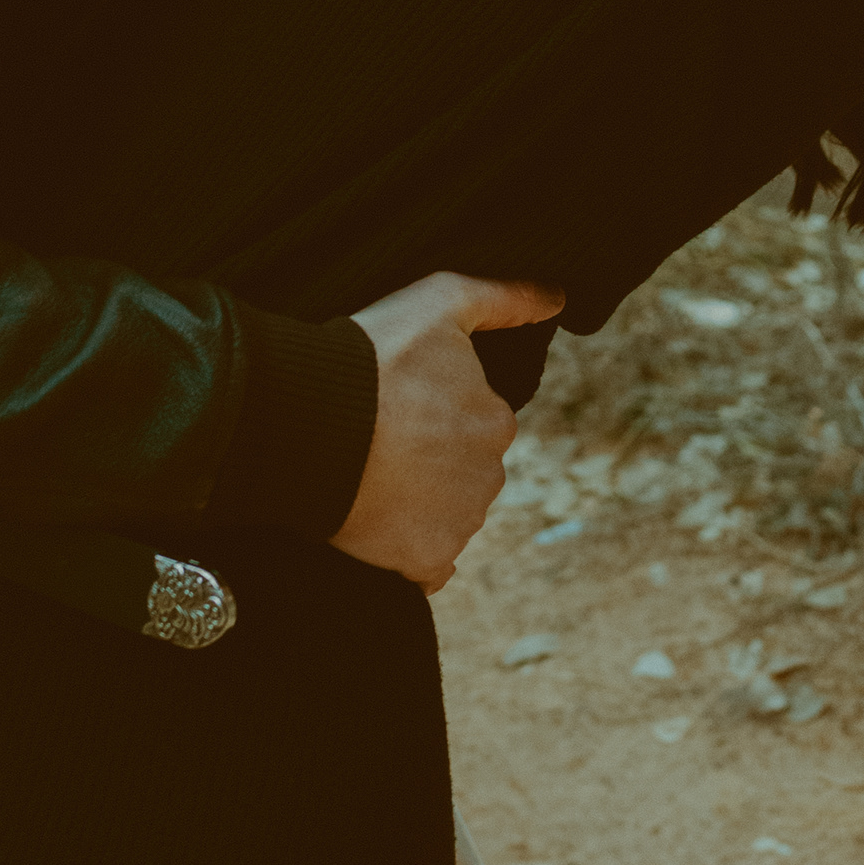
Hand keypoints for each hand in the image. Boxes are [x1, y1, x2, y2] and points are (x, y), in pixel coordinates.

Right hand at [337, 271, 563, 589]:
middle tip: (378, 443)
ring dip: (418, 504)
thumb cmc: (371, 356)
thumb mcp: (440, 300)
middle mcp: (490, 477)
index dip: (431, 414)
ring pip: (446, 516)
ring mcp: (459, 523)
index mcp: (497, 421)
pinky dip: (409, 553)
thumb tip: (557, 299)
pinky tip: (378, 526)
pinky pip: (428, 566)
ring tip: (368, 477)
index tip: (396, 405)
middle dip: (429, 462)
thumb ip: (504, 298)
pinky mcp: (425, 560)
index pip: (474, 423)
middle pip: (462, 473)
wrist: (306, 422)